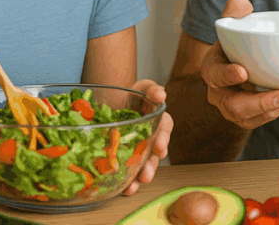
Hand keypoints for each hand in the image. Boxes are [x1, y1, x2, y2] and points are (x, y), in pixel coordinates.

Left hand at [123, 79, 172, 195]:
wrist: (112, 104)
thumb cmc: (131, 96)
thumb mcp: (141, 88)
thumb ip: (152, 89)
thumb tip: (161, 94)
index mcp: (158, 121)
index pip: (165, 129)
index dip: (164, 138)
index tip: (159, 146)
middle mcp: (152, 138)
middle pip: (156, 154)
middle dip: (152, 165)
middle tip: (147, 174)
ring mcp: (141, 150)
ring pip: (146, 166)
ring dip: (143, 176)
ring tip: (137, 184)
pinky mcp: (128, 159)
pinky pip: (132, 173)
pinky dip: (130, 183)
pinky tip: (126, 189)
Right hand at [201, 0, 278, 130]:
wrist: (234, 65)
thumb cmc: (232, 47)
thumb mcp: (230, 26)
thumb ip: (234, 12)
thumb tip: (241, 2)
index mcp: (211, 68)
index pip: (214, 74)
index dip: (226, 75)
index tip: (242, 71)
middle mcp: (219, 93)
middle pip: (233, 105)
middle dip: (259, 102)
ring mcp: (233, 109)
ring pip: (249, 117)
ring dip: (273, 109)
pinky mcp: (248, 117)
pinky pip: (262, 119)